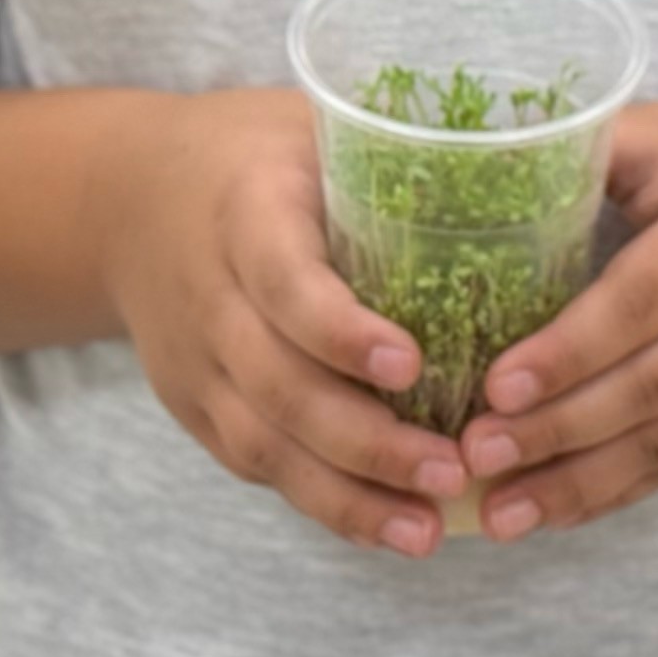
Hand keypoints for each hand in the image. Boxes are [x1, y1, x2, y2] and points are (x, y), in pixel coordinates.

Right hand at [95, 87, 469, 558]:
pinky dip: (319, 502)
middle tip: (453, 470)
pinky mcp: (193, 406)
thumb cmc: (252, 154)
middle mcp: (208, 295)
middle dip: (366, 442)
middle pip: (278, 385)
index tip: (412, 365)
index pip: (285, 283)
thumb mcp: (310, 128)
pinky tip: (383, 527)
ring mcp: (193, 362)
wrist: (121, 200)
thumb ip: (392, 160)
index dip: (341, 332)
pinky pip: (253, 464)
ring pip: (263, 444)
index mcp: (243, 211)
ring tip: (427, 528)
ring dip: (347, 496)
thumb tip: (536, 167)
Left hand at [452, 101, 657, 538]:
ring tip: (497, 512)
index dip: (569, 351)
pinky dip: (619, 493)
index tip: (495, 386)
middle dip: (558, 429)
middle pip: (652, 386)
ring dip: (579, 483)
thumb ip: (594, 149)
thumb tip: (482, 166)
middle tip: (475, 452)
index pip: (642, 301)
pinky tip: (556, 509)